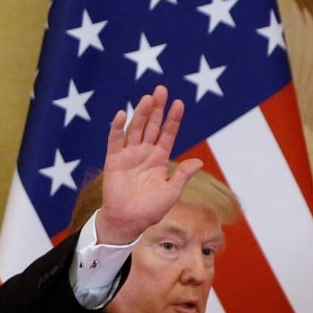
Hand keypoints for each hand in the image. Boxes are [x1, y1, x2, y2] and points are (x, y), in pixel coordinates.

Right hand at [96, 85, 203, 244]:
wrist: (128, 222)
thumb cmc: (150, 210)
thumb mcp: (171, 192)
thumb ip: (182, 175)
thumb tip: (199, 162)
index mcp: (159, 158)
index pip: (168, 133)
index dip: (173, 119)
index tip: (179, 103)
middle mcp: (144, 153)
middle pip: (151, 125)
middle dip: (157, 108)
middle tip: (161, 90)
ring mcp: (129, 155)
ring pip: (136, 129)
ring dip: (141, 113)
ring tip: (147, 98)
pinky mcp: (114, 161)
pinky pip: (115, 141)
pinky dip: (117, 128)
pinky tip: (122, 115)